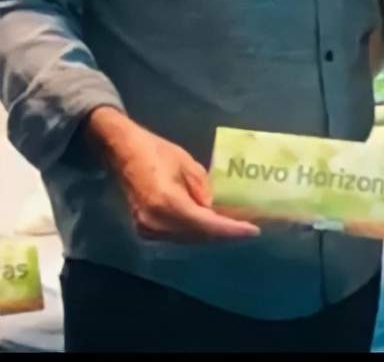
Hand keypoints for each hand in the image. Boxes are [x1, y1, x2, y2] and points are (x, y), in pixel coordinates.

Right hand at [85, 106, 260, 242]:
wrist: (122, 152)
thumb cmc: (157, 152)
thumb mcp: (189, 166)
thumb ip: (206, 191)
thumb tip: (222, 211)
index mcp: (166, 202)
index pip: (206, 225)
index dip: (231, 230)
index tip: (253, 230)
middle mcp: (156, 222)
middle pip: (200, 236)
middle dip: (226, 234)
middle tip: (249, 228)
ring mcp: (148, 229)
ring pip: (190, 238)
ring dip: (213, 235)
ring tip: (236, 227)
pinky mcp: (146, 229)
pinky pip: (179, 235)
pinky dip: (198, 232)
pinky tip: (214, 225)